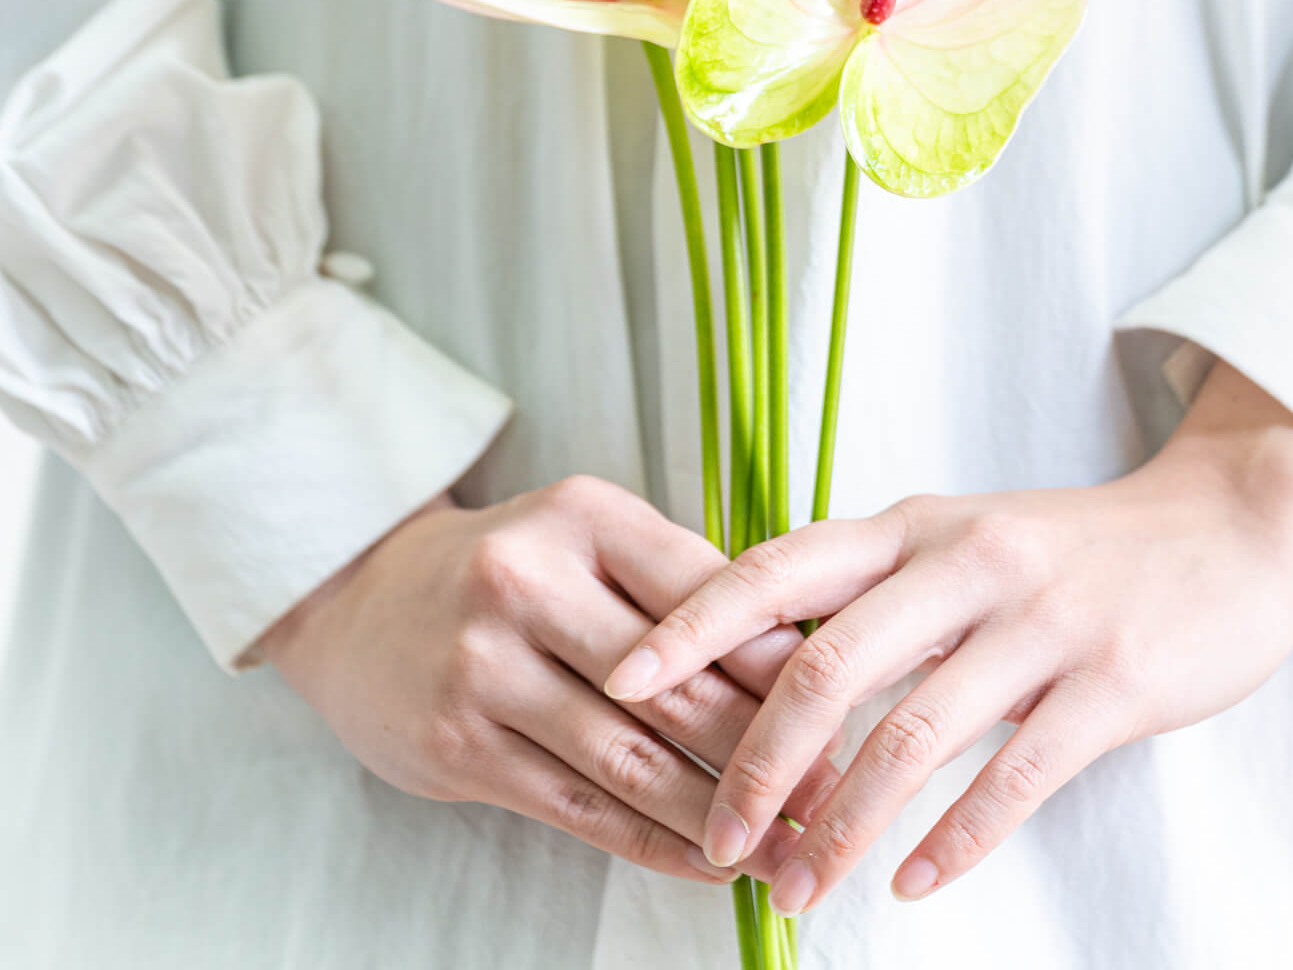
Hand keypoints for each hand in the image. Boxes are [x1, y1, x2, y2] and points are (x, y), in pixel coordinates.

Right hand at [260, 475, 835, 885]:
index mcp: (581, 514)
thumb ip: (678, 584)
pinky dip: (655, 844)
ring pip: (630, 759)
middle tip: (831, 792)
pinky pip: (580, 807)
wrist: (361, 600)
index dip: (780, 661)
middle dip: (764, 749)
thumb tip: (802, 656)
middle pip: (673, 685)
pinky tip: (709, 863)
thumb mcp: (587, 538)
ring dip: (720, 814)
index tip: (845, 707)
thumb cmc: (510, 570)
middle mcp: (526, 582)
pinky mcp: (459, 745)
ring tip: (786, 847)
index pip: (705, 594)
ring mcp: (485, 667)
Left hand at [604, 363, 1292, 913]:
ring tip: (799, 893)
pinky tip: (919, 885)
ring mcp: (1039, 620)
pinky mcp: (1110, 682)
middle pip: (827, 662)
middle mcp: (964, 562)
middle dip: (756, 762)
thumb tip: (757, 654)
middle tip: (711, 840)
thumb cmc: (1071, 548)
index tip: (618, 681)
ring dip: (846, 825)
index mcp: (914, 526)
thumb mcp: (962, 538)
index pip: (778, 566)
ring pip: (914, 732)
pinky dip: (959, 838)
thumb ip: (874, 586)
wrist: (1231, 526)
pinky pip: (1017, 774)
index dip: (692, 623)